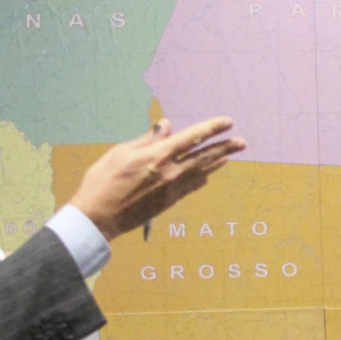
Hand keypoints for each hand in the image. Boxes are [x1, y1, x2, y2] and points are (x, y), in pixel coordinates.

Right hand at [66, 115, 244, 239]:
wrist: (99, 217)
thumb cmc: (103, 181)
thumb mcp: (120, 153)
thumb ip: (147, 139)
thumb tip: (166, 125)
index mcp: (157, 156)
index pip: (191, 138)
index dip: (211, 128)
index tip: (227, 122)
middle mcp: (170, 172)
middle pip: (204, 157)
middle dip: (225, 147)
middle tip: (242, 142)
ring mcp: (171, 189)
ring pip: (201, 172)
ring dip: (217, 163)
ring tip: (230, 155)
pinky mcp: (169, 202)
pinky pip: (191, 187)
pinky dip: (202, 178)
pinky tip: (208, 174)